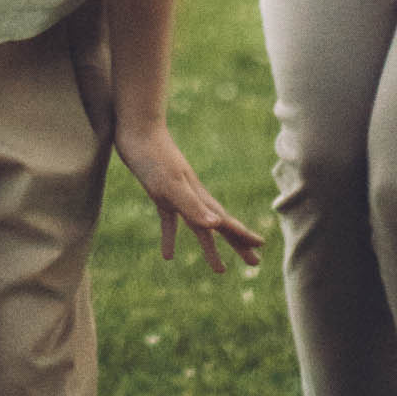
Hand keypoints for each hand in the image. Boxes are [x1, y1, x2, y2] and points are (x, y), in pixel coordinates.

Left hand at [113, 119, 263, 275]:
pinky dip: (171, 237)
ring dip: (210, 246)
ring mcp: (177, 193)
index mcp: (198, 196)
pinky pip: (170, 220)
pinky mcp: (160, 192)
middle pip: (220, 225)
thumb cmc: (152, 156)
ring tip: (220, 269)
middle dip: (237, 244)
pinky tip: (168, 255)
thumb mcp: (170, 185)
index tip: (261, 248)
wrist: (136, 126)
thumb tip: (217, 225)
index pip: (225, 221)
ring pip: (199, 226)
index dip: (242, 236)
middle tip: (255, 263)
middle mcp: (193, 195)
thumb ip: (192, 206)